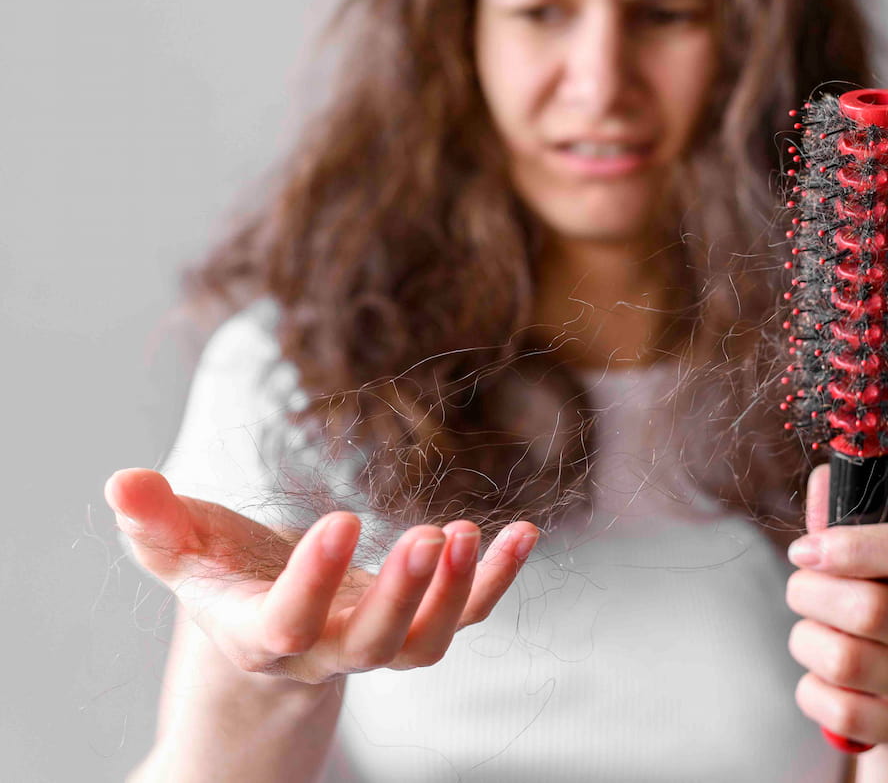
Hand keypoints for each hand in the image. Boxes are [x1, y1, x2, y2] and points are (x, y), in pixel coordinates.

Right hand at [105, 467, 538, 684]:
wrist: (268, 630)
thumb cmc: (224, 582)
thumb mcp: (183, 554)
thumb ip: (155, 524)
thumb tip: (120, 481)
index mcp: (262, 634)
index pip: (287, 623)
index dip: (314, 582)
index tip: (341, 518)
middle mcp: (326, 650)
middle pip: (371, 644)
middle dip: (403, 596)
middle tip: (431, 537)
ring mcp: (378, 643)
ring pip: (425, 642)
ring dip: (456, 593)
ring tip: (472, 533)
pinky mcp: (417, 624)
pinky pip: (467, 615)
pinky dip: (497, 580)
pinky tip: (524, 533)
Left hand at [785, 464, 887, 758]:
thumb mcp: (877, 569)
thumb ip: (846, 523)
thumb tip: (824, 474)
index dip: (854, 545)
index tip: (805, 549)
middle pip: (871, 609)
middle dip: (811, 595)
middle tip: (800, 591)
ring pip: (846, 661)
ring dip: (807, 642)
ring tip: (812, 635)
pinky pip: (838, 710)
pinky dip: (811, 691)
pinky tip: (823, 679)